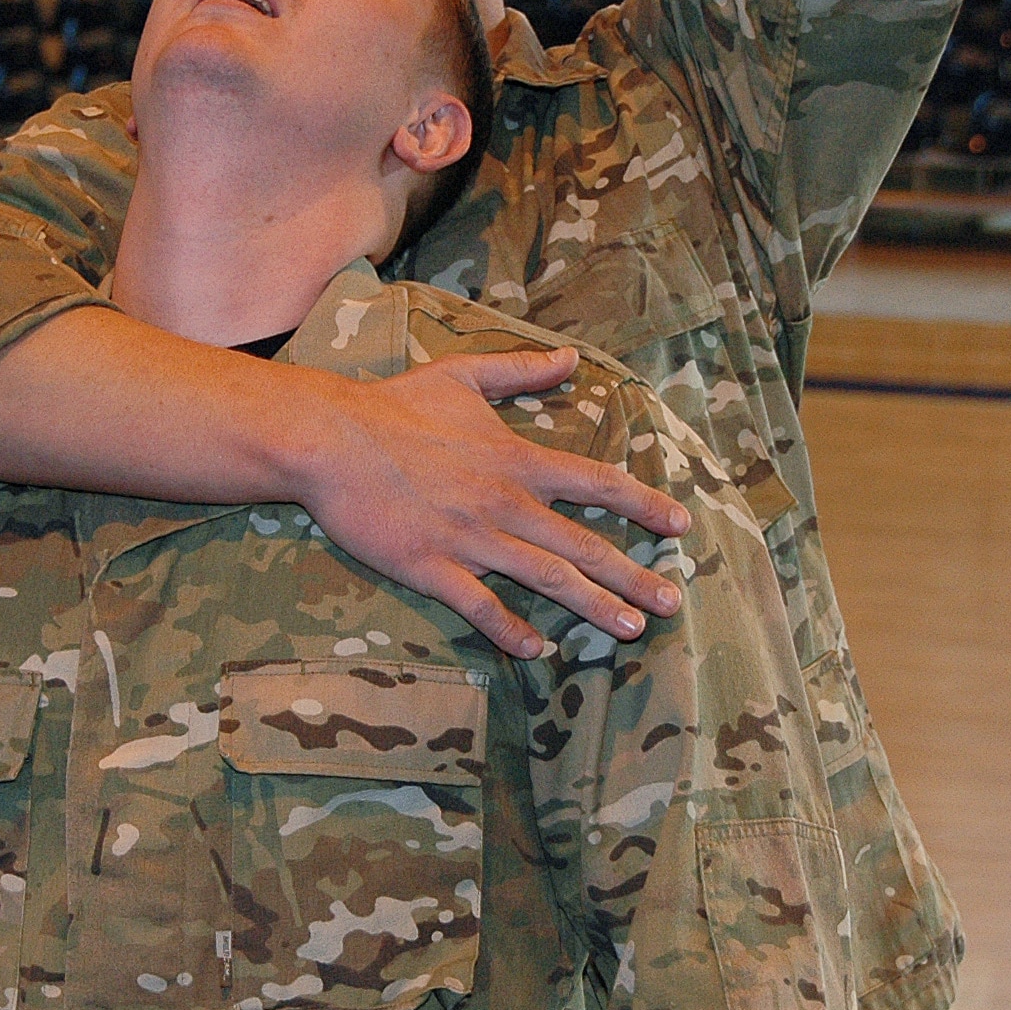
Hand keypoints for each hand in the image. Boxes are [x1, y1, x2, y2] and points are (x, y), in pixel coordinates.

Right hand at [295, 346, 688, 658]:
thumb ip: (521, 371)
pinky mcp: (431, 568)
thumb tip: (571, 358)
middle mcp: (505, 503)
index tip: (681, 525)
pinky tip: (537, 651)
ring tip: (631, 629)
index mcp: (517, 460)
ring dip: (594, 607)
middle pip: (585, 545)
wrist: (330, 440)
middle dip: (635, 575)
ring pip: (547, 579)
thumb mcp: (463, 377)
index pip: (598, 483)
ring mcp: (470, 540)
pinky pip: (482, 606)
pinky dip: (512, 630)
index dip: (644, 505)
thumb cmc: (392, 406)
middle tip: (673, 601)